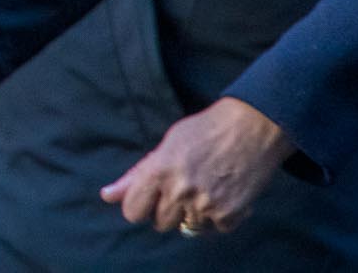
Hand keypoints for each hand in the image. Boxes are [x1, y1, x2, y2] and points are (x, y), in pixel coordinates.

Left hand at [101, 98, 294, 234]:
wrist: (251, 129)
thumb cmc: (203, 131)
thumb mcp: (165, 146)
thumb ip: (136, 175)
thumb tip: (107, 196)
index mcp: (159, 170)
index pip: (132, 211)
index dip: (138, 206)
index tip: (148, 198)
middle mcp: (180, 191)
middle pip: (159, 223)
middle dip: (166, 210)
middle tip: (181, 189)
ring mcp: (205, 206)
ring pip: (186, 228)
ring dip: (192, 214)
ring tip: (202, 189)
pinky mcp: (230, 216)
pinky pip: (213, 229)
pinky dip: (217, 217)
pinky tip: (222, 194)